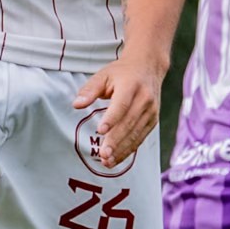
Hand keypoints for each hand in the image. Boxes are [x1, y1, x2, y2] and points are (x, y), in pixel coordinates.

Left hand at [72, 53, 162, 168]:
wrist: (148, 67)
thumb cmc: (122, 72)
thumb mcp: (103, 75)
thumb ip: (89, 90)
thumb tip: (76, 105)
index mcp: (131, 85)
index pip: (122, 105)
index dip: (112, 119)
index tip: (100, 131)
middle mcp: (145, 99)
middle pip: (129, 123)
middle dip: (116, 141)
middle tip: (103, 154)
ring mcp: (151, 111)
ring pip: (136, 134)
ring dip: (122, 150)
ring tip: (107, 161)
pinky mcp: (153, 120)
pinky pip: (141, 138)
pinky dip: (129, 150)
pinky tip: (117, 159)